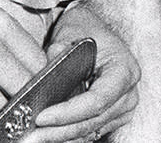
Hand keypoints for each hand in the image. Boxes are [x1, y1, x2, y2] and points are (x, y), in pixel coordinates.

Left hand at [27, 2, 139, 141]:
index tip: (41, 117)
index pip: (96, 101)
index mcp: (124, 70)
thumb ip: (59, 50)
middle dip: (59, 130)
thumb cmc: (85, 28)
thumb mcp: (71, 30)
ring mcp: (123, 108)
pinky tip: (48, 132)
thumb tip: (45, 72)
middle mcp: (129, 93)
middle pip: (92, 121)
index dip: (68, 113)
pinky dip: (68, 133)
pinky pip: (89, 131)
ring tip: (35, 136)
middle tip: (31, 134)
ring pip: (89, 130)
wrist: (93, 30)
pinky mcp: (113, 117)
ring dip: (61, 135)